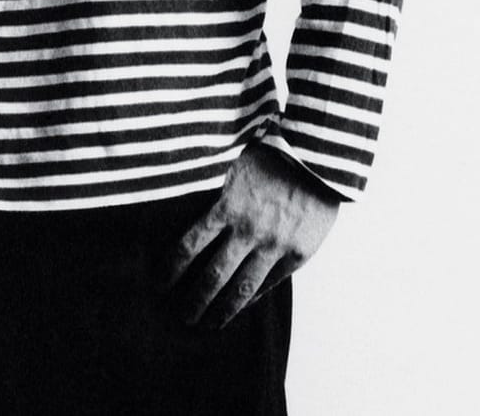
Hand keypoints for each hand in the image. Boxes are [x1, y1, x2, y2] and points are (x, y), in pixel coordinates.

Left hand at [163, 142, 339, 328]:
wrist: (319, 157)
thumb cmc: (272, 155)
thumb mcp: (234, 167)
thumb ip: (216, 196)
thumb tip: (189, 217)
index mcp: (227, 206)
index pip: (189, 246)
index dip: (171, 269)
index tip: (160, 283)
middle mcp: (248, 230)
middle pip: (212, 276)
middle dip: (194, 301)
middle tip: (182, 316)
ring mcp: (274, 244)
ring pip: (242, 288)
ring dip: (222, 310)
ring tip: (209, 324)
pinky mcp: (298, 253)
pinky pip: (270, 283)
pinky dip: (253, 298)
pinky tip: (241, 306)